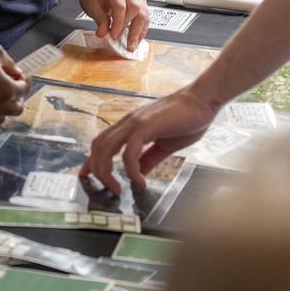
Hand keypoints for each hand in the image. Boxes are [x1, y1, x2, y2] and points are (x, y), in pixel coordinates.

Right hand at [0, 42, 29, 122]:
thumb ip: (10, 62)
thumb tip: (15, 70)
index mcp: (7, 90)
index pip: (25, 89)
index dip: (25, 79)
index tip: (22, 74)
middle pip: (17, 108)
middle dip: (17, 96)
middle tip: (12, 84)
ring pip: (1, 117)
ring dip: (3, 106)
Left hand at [79, 0, 148, 49]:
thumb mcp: (92, 7)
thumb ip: (100, 20)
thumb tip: (103, 34)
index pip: (120, 6)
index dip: (118, 23)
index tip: (114, 36)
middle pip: (136, 8)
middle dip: (132, 28)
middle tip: (126, 43)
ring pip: (144, 12)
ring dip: (139, 31)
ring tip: (133, 45)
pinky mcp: (141, 1)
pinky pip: (145, 15)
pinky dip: (142, 28)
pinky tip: (137, 38)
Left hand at [81, 83, 221, 193]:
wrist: (203, 100)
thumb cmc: (187, 119)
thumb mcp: (165, 145)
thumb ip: (150, 158)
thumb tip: (139, 173)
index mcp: (131, 125)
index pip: (102, 141)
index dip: (91, 160)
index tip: (86, 176)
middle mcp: (128, 122)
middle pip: (98, 146)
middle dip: (97, 170)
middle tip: (109, 189)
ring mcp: (135, 122)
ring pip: (106, 147)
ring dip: (107, 171)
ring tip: (118, 189)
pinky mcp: (146, 125)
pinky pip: (130, 151)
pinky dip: (130, 169)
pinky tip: (139, 181)